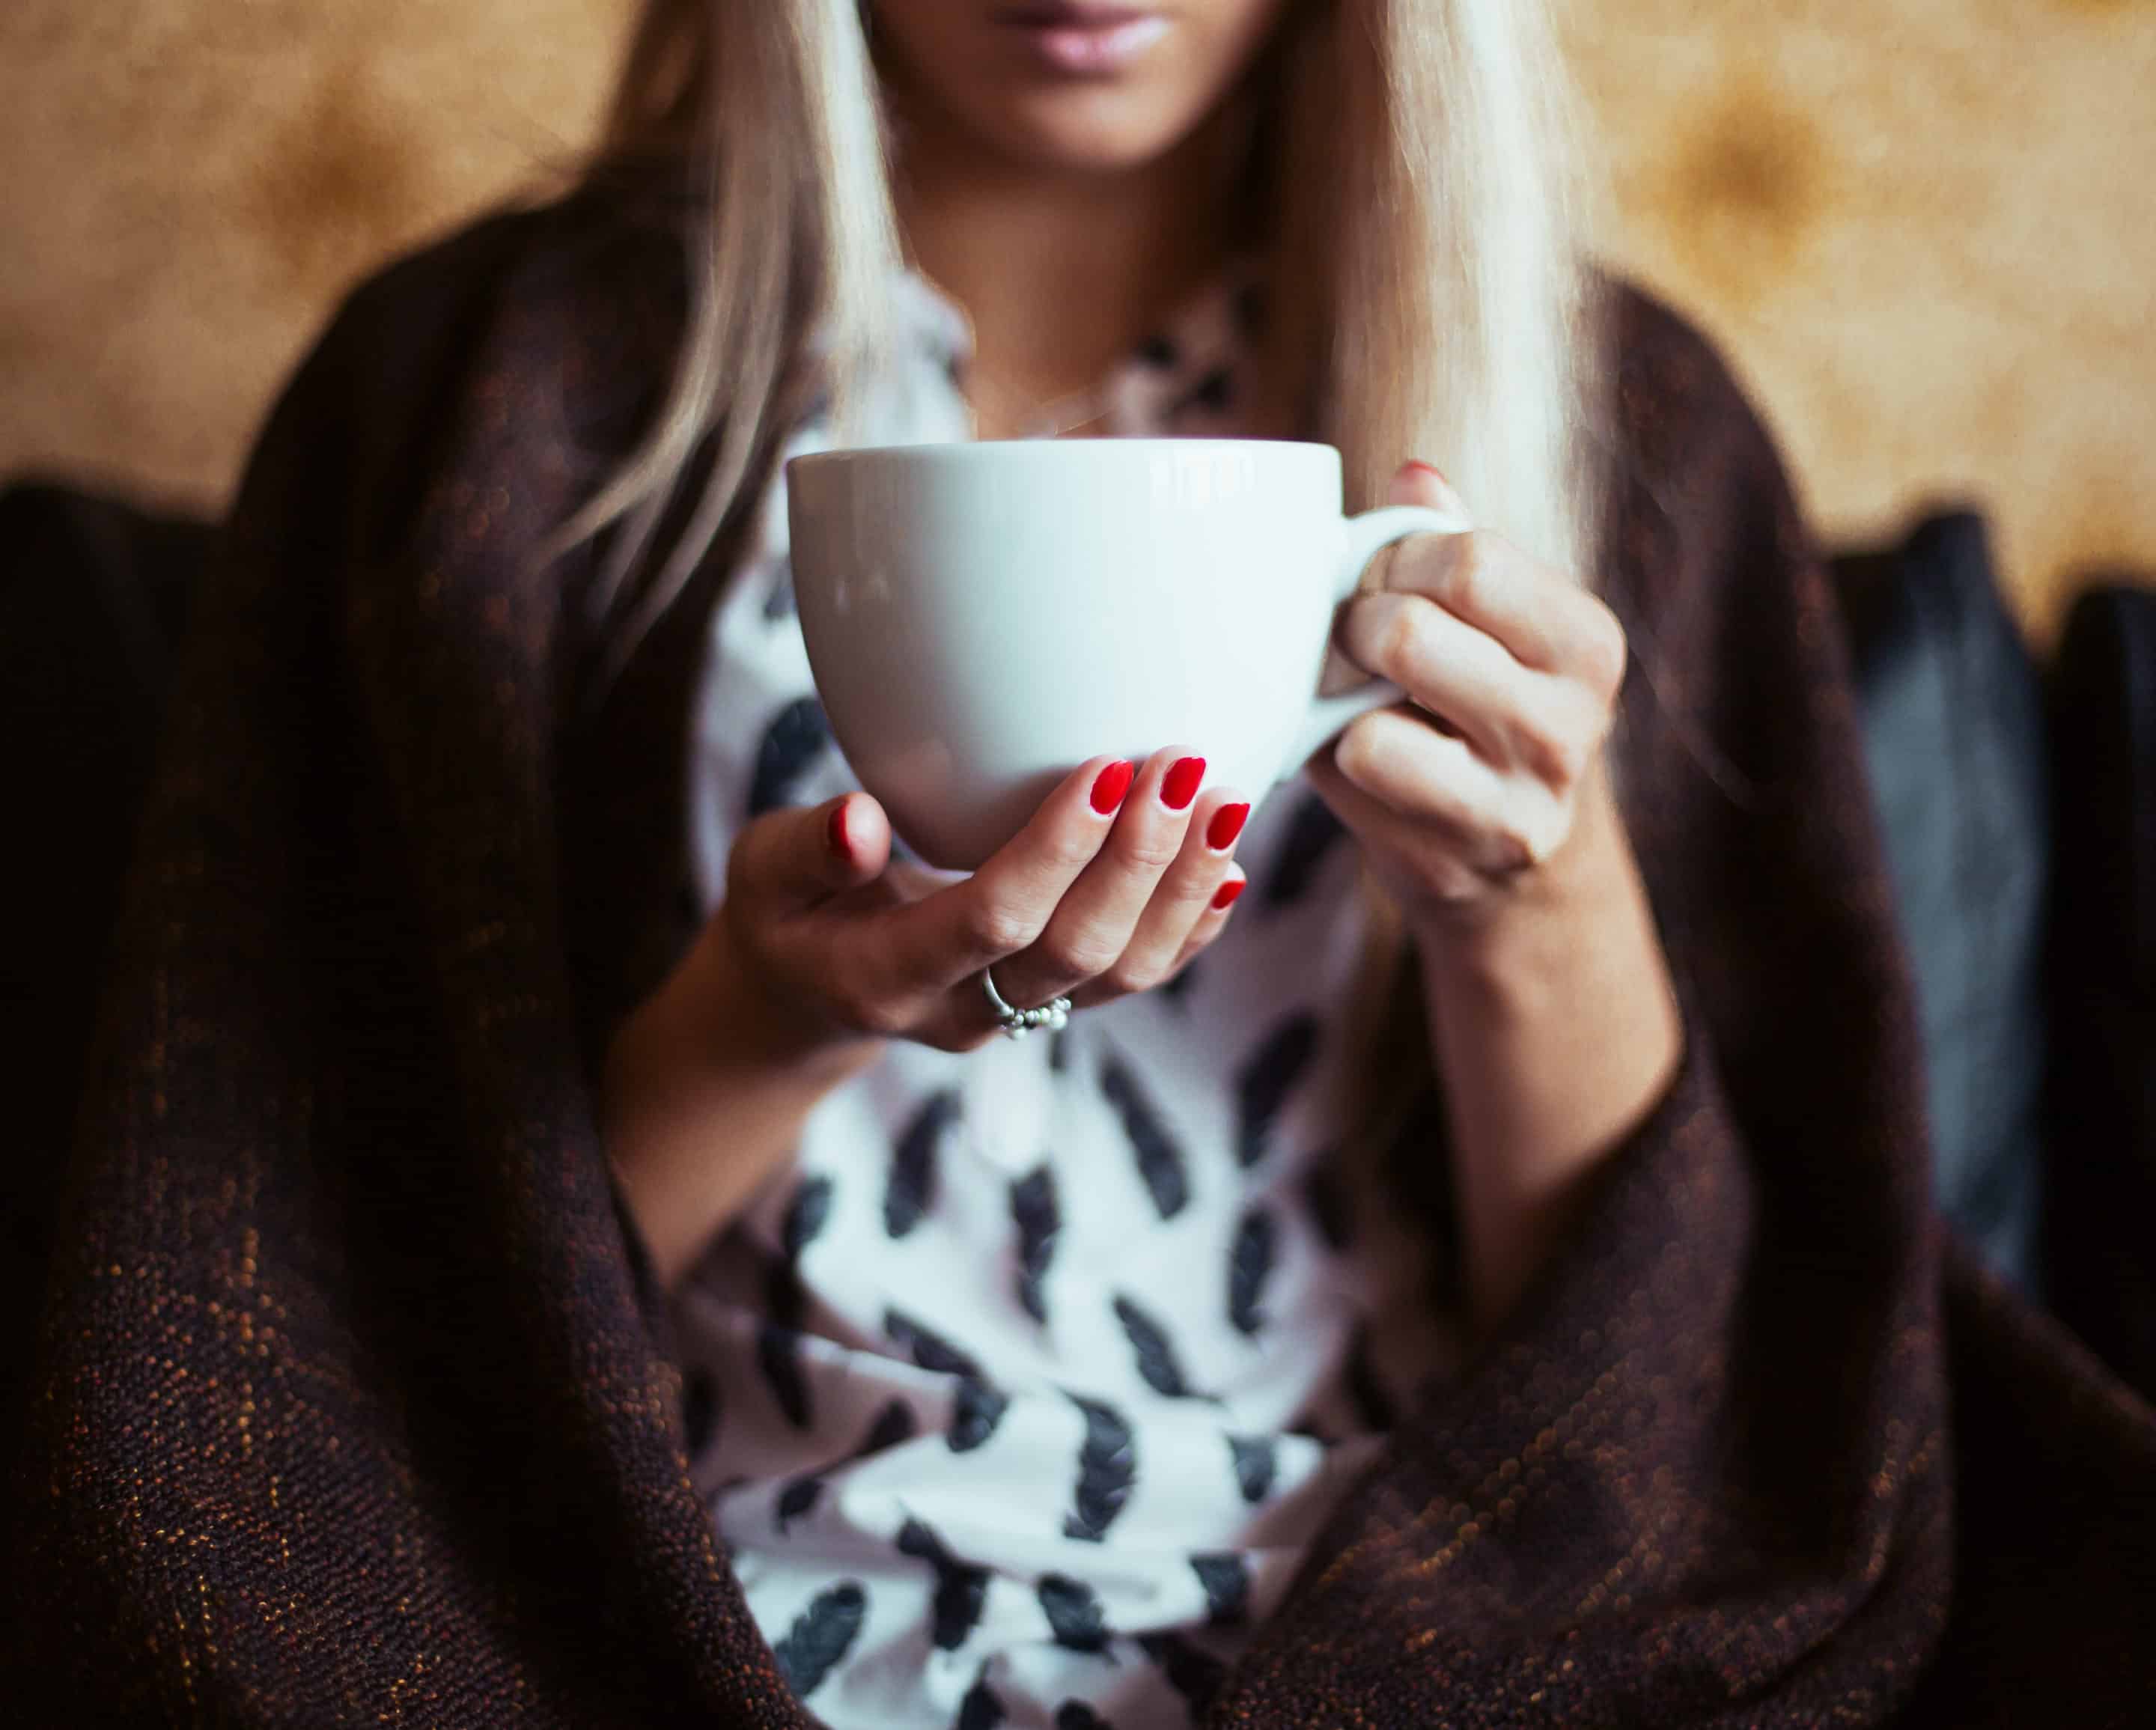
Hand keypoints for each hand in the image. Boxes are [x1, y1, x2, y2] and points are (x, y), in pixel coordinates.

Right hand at [721, 748, 1251, 1054]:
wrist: (810, 995)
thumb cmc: (788, 910)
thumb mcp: (762, 874)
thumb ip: (803, 849)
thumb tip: (858, 819)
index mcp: (886, 976)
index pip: (991, 920)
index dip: (1056, 852)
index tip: (1103, 768)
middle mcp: (964, 1011)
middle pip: (1076, 952)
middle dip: (1139, 861)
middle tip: (1181, 766)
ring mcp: (1018, 1016)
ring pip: (1123, 974)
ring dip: (1183, 891)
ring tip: (1228, 803)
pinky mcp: (1056, 1005)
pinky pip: (1136, 980)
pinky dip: (1192, 926)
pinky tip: (1230, 866)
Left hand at [1311, 461, 1629, 928]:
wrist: (1510, 862)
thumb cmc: (1484, 712)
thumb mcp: (1496, 624)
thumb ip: (1456, 546)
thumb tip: (1413, 475)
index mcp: (1586, 644)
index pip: (1471, 559)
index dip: (1396, 558)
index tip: (1381, 577)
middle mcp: (1567, 726)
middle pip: (1410, 633)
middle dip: (1355, 621)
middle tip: (1352, 634)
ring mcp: (1509, 804)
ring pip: (1372, 721)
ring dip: (1338, 697)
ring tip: (1352, 695)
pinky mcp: (1447, 859)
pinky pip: (1352, 778)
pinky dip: (1332, 756)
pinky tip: (1356, 758)